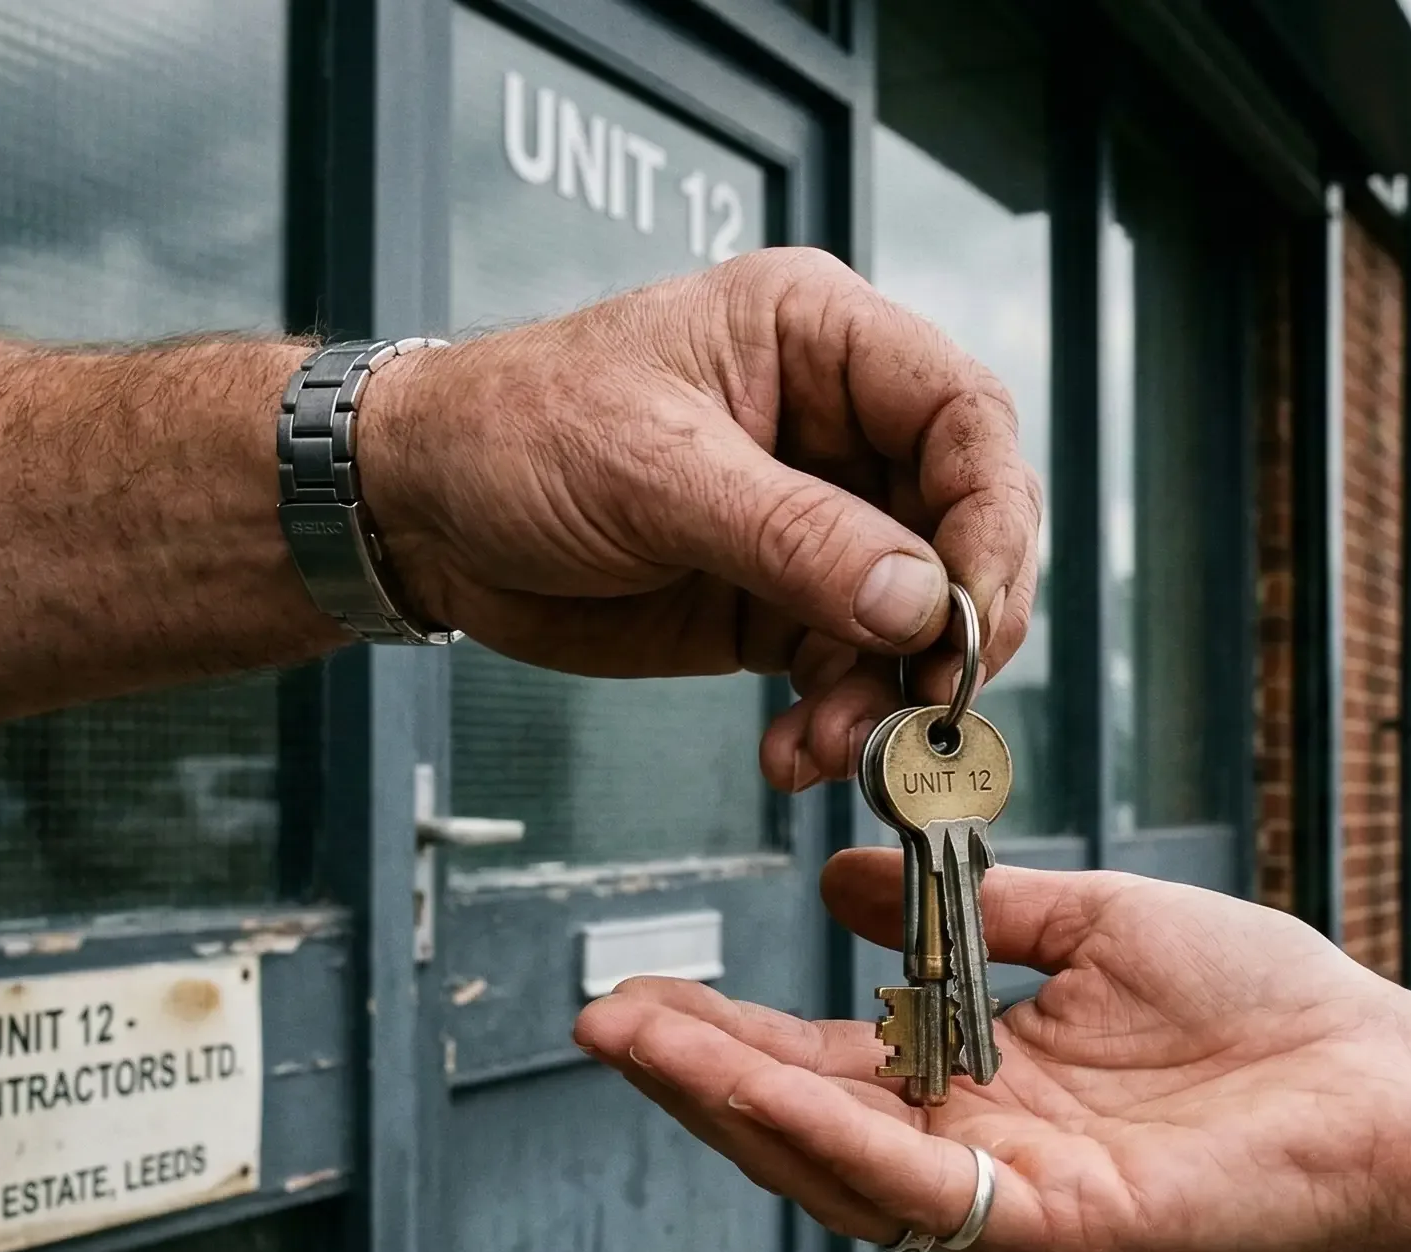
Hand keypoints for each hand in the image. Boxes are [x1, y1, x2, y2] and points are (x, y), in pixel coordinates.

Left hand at [357, 248, 1040, 789]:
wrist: (418, 512)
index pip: (965, 415)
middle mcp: (840, 424)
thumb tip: (918, 599)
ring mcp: (820, 519)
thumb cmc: (511, 430)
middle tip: (936, 696)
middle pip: (965, 523)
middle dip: (956, 621)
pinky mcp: (787, 600)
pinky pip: (855, 669)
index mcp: (820, 338)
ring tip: (837, 745)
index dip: (992, 515)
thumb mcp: (653, 471)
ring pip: (918, 614)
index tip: (970, 608)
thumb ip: (795, 536)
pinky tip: (798, 753)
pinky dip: (843, 721)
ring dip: (893, 693)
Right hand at [573, 849, 1410, 1251]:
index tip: (647, 985)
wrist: (1385, 1072)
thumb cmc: (1267, 1007)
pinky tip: (754, 1079)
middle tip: (600, 1018)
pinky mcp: (1053, 1229)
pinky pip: (919, 1183)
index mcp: (982, 1083)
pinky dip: (831, 1129)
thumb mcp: (1092, 921)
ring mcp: (1008, 1201)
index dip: (728, 1029)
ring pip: (836, 1161)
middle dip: (694, 1074)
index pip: (824, 1060)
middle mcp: (978, 1152)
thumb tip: (845, 881)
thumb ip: (966, 909)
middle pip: (802, 1122)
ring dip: (729, 1099)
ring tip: (643, 1038)